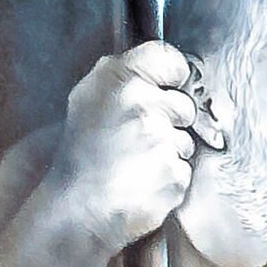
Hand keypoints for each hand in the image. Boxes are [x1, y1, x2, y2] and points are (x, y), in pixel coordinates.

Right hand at [47, 43, 197, 253]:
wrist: (80, 208)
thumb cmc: (82, 155)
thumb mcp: (88, 99)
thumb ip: (121, 76)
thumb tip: (155, 66)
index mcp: (119, 80)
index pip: (169, 58)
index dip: (173, 74)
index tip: (168, 86)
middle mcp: (142, 105)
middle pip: (184, 104)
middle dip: (171, 120)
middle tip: (141, 136)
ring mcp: (161, 141)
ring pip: (185, 140)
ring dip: (169, 151)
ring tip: (138, 161)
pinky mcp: (175, 173)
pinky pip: (185, 168)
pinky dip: (169, 176)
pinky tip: (145, 179)